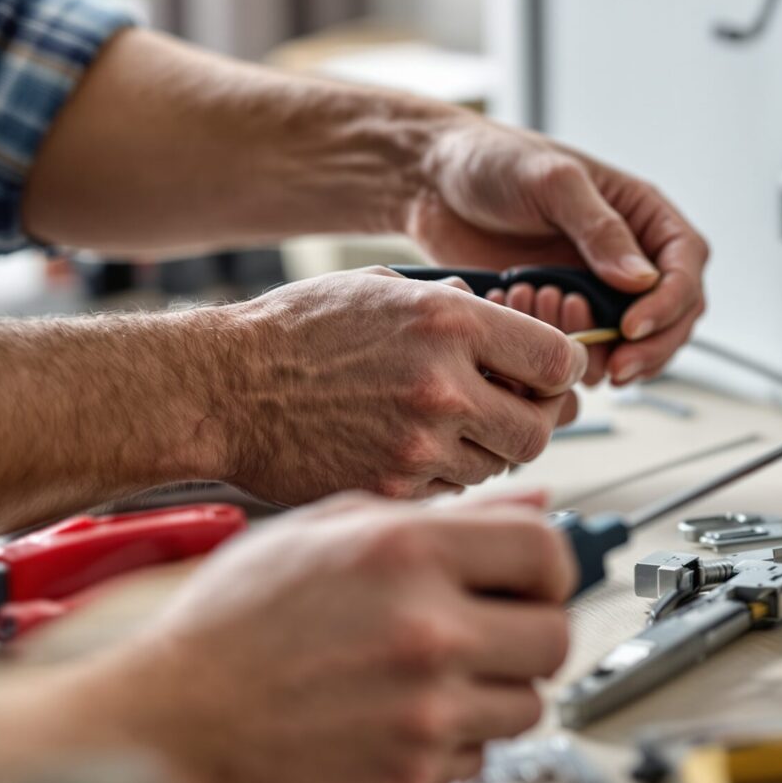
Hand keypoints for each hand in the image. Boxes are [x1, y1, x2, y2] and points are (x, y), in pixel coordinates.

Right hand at [58, 492, 574, 782]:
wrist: (167, 717)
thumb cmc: (233, 621)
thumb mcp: (328, 529)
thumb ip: (442, 515)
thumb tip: (534, 505)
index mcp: (408, 554)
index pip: (546, 553)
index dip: (546, 566)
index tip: (530, 580)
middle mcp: (427, 632)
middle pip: (554, 636)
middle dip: (527, 631)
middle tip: (487, 631)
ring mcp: (423, 712)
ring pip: (527, 703)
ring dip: (494, 690)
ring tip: (433, 676)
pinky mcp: (411, 775)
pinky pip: (480, 756)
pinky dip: (454, 743)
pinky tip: (402, 717)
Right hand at [219, 268, 584, 502]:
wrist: (220, 389)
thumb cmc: (294, 335)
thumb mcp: (384, 289)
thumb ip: (458, 305)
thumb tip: (514, 325)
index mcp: (448, 322)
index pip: (559, 359)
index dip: (561, 370)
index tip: (548, 374)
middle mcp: (442, 385)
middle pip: (542, 426)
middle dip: (533, 420)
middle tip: (509, 412)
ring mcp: (418, 444)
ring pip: (502, 465)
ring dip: (489, 452)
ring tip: (449, 429)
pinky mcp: (392, 489)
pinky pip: (455, 492)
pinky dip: (447, 477)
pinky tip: (413, 453)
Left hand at [407, 119, 709, 385]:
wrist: (431, 183)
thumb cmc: (493, 161)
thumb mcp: (552, 182)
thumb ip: (600, 229)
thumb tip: (642, 279)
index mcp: (642, 215)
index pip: (685, 267)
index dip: (670, 303)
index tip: (632, 327)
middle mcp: (630, 256)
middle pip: (674, 316)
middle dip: (650, 348)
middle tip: (616, 370)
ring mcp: (597, 289)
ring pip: (635, 344)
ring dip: (606, 356)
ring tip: (562, 339)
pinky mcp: (563, 314)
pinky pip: (585, 353)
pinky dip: (567, 358)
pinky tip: (534, 337)